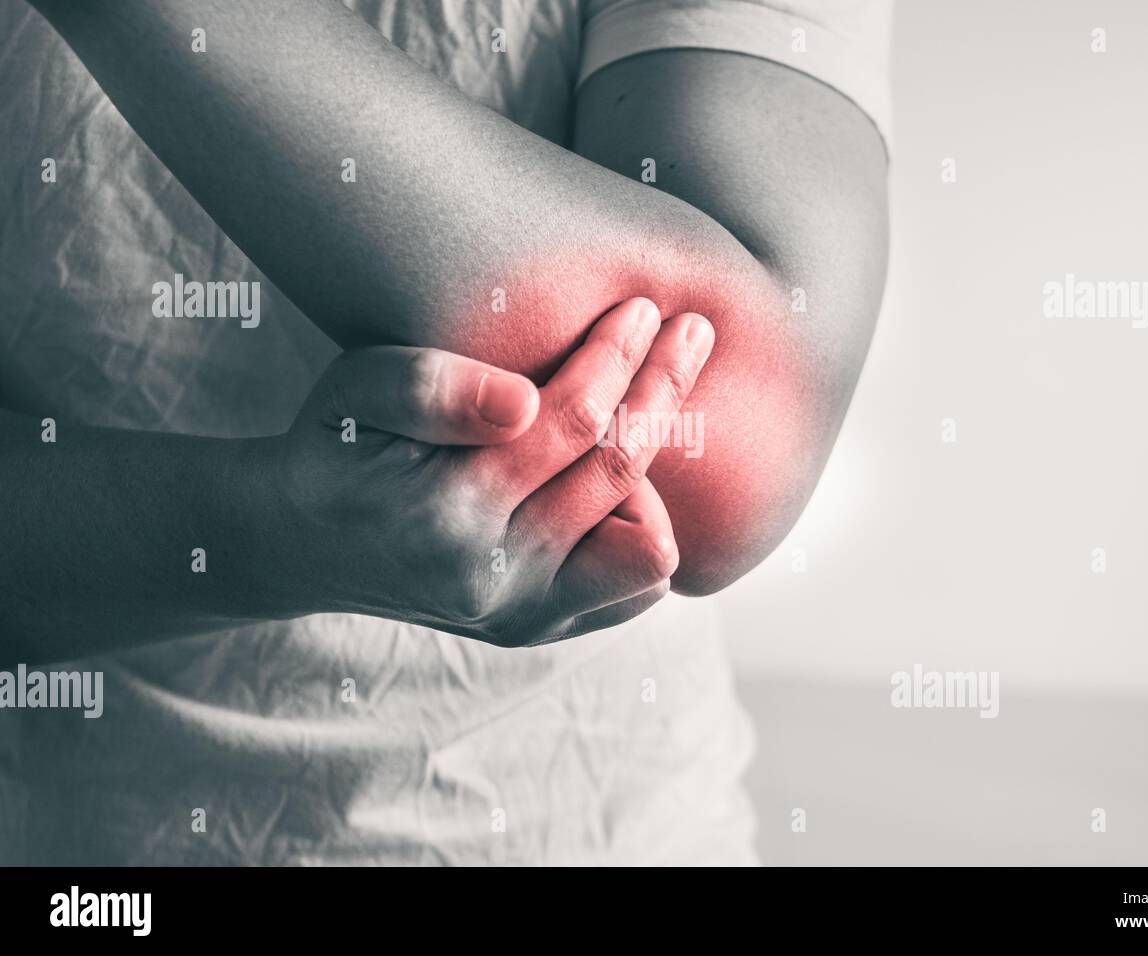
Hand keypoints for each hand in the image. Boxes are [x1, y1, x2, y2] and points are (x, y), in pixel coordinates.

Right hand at [268, 297, 713, 645]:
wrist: (302, 542)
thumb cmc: (334, 447)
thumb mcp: (352, 392)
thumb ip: (426, 388)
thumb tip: (525, 405)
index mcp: (445, 514)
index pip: (570, 421)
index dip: (617, 356)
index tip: (643, 306)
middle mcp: (493, 579)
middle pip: (618, 472)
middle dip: (662, 389)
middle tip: (691, 331)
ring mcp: (521, 616)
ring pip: (645, 544)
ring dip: (653, 471)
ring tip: (636, 414)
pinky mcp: (537, 631)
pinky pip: (634, 587)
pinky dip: (641, 527)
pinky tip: (617, 479)